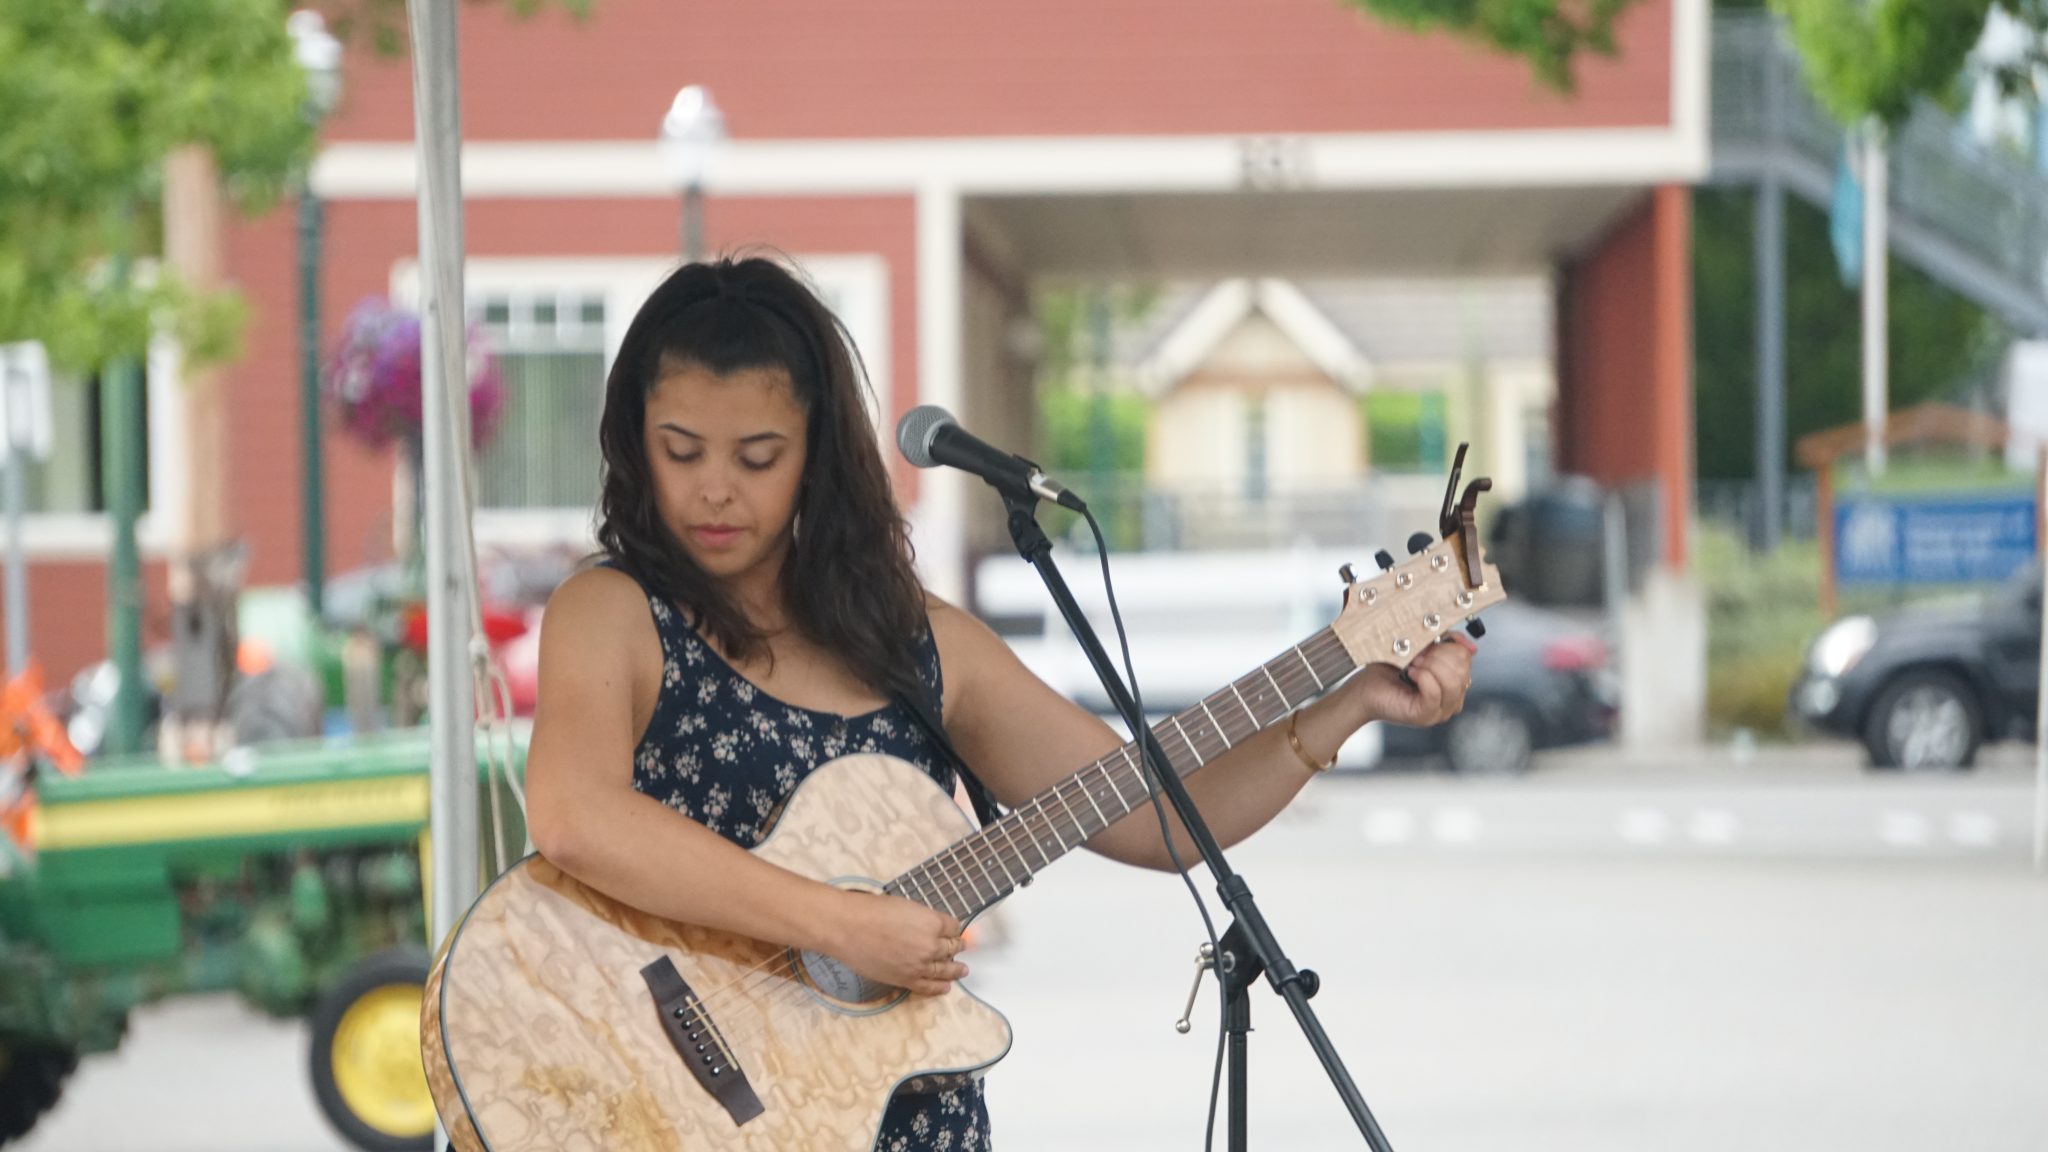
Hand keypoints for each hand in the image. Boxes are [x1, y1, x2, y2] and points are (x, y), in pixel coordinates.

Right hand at [822, 890, 968, 996]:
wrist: (847, 928)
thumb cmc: (871, 911)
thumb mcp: (905, 905)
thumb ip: (922, 918)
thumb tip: (930, 926)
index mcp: (932, 922)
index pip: (953, 927)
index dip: (954, 928)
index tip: (954, 929)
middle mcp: (931, 945)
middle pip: (951, 948)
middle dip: (957, 947)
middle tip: (961, 947)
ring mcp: (919, 965)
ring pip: (945, 969)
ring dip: (955, 970)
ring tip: (963, 970)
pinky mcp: (906, 980)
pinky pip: (928, 987)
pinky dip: (939, 988)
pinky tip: (946, 987)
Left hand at [1348, 633, 1475, 727]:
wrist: (1365, 688)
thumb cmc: (1389, 669)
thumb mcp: (1421, 649)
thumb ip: (1445, 643)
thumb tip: (1469, 645)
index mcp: (1454, 682)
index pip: (1466, 658)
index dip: (1446, 646)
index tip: (1427, 645)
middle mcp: (1452, 699)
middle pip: (1462, 669)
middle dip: (1437, 656)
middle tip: (1417, 656)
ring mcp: (1441, 710)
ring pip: (1452, 682)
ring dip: (1429, 666)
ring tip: (1413, 665)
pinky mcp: (1426, 716)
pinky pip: (1435, 692)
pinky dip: (1422, 677)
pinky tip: (1410, 674)